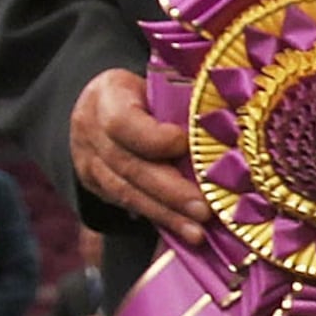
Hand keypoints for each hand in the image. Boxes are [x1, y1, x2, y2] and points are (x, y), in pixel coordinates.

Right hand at [74, 69, 208, 245]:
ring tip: (197, 232)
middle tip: (204, 210)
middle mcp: (91, 131)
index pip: (123, 122)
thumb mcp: (157, 83)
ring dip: (166, 215)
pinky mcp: (95, 185)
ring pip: (127, 193)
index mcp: (107, 95)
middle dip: (171, 192)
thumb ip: (181, 102)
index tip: (185, 145)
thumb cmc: (145, 91)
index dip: (154, 139)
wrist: (98, 103)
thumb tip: (227, 123)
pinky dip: (159, 219)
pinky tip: (184, 232)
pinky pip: (128, 205)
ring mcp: (88, 161)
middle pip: (130, 167)